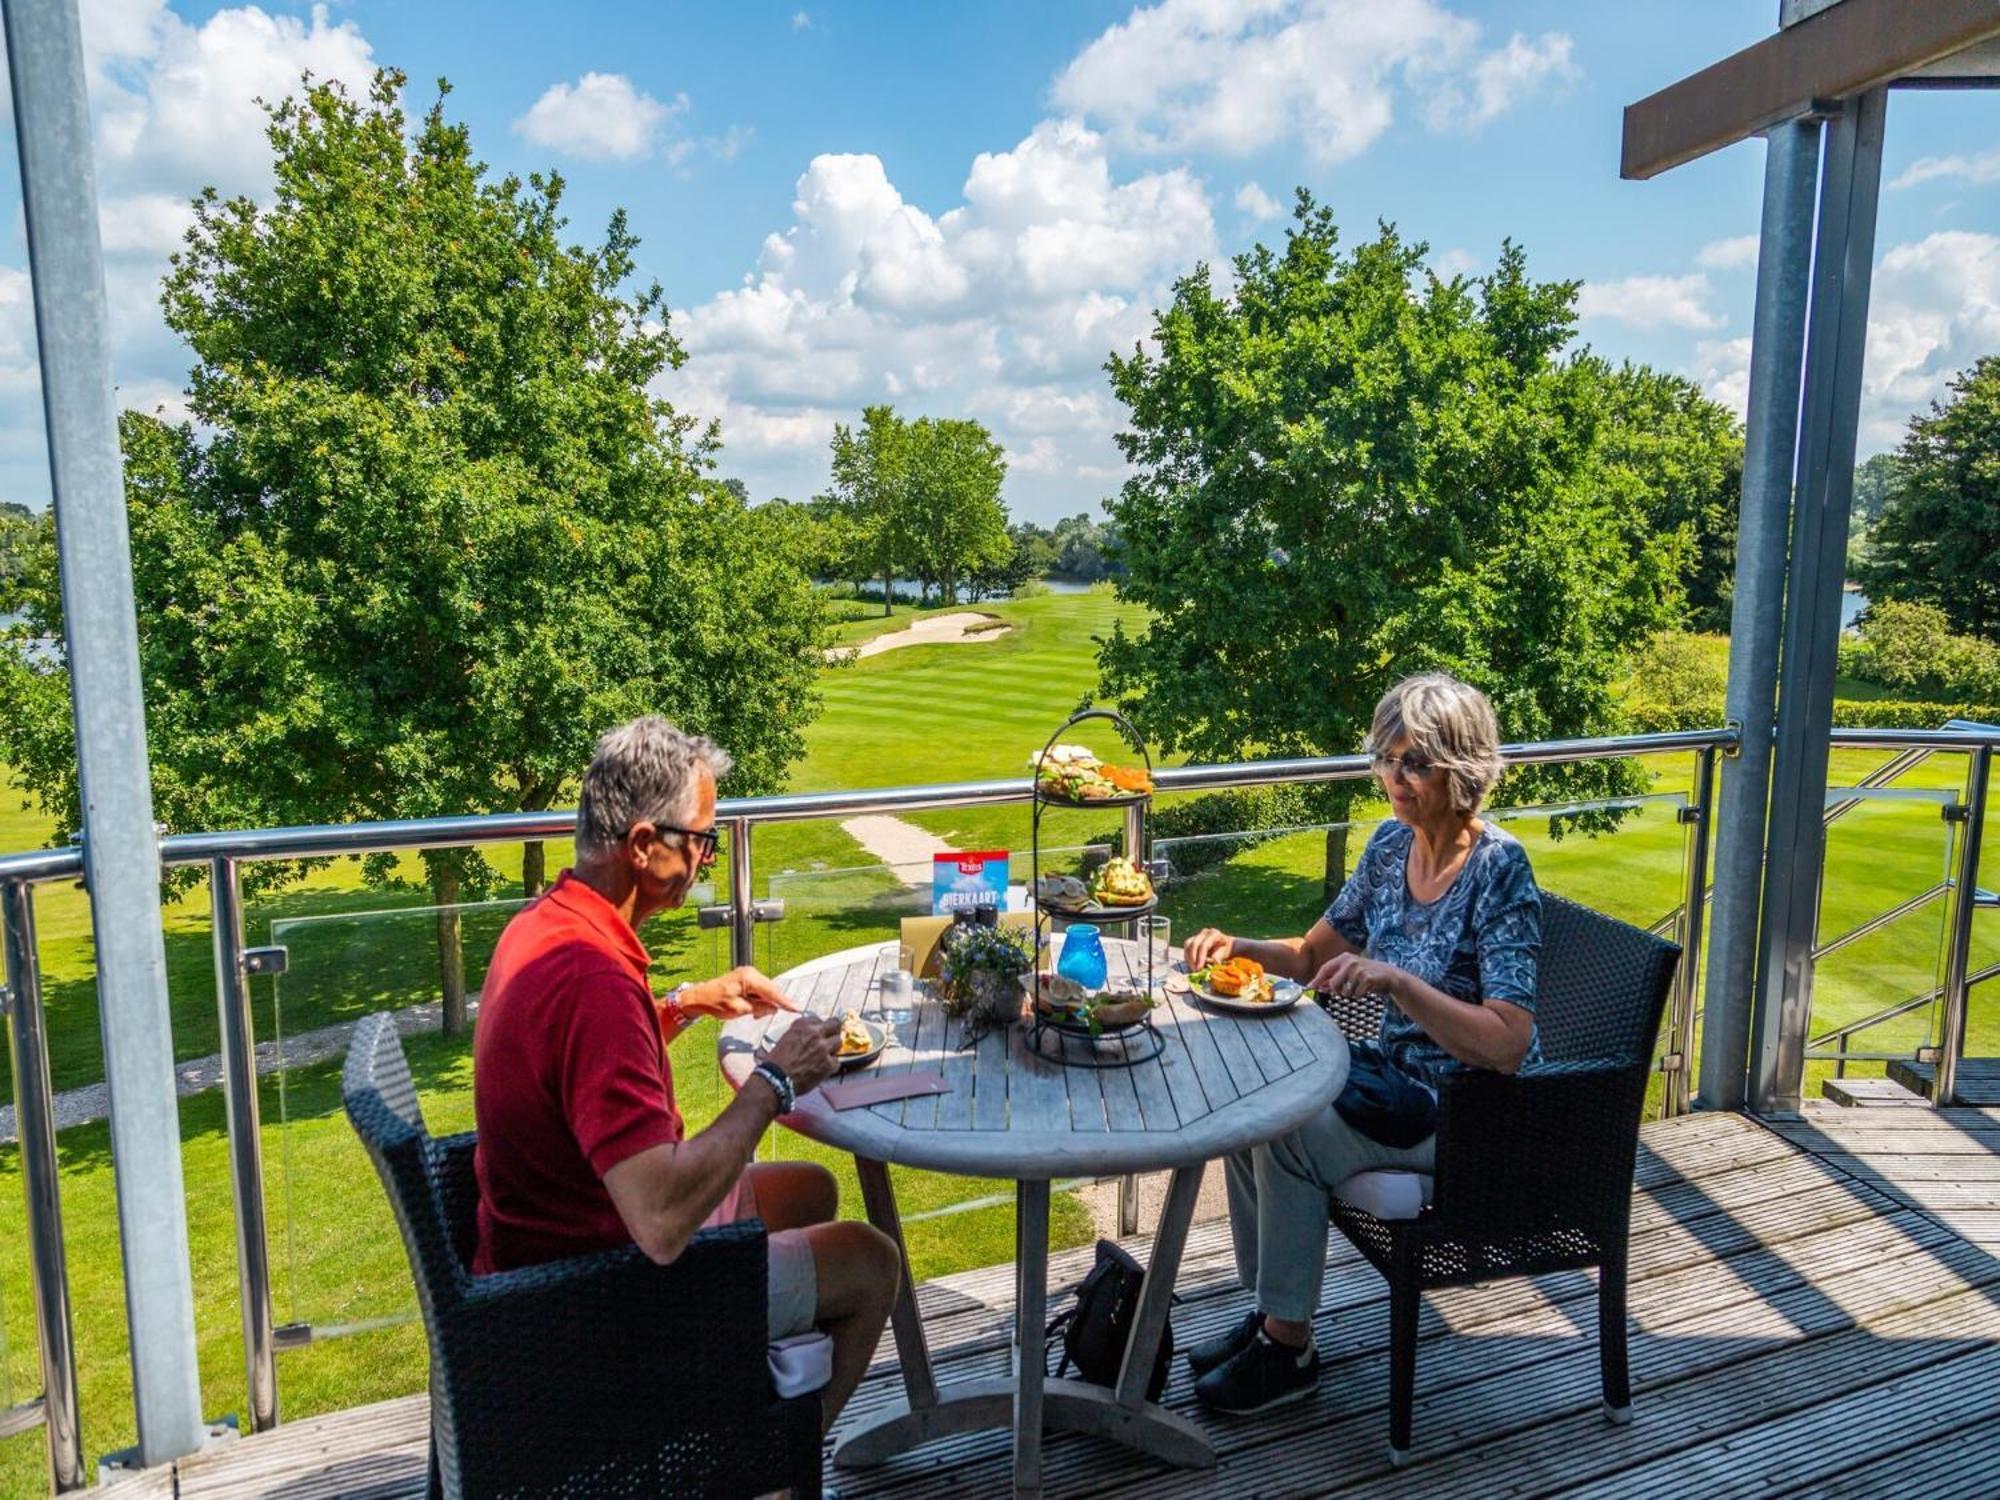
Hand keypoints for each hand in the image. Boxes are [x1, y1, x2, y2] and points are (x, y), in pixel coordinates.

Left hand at [683, 966, 798, 1019]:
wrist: (700, 997)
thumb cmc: (715, 1003)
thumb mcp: (738, 1009)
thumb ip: (758, 1008)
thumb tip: (773, 1008)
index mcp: (749, 978)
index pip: (771, 991)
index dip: (784, 1002)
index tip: (797, 1009)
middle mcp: (750, 972)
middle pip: (770, 990)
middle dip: (770, 1004)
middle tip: (759, 1017)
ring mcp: (748, 974)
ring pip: (765, 991)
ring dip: (763, 1003)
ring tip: (752, 1014)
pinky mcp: (746, 979)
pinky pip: (758, 990)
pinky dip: (758, 1000)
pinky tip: (750, 1008)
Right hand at [764, 1015, 842, 1097]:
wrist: (776, 1079)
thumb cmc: (776, 1062)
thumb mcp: (786, 1038)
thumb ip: (801, 1034)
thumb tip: (809, 1036)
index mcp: (803, 1025)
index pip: (819, 1019)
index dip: (820, 1027)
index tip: (820, 1031)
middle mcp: (815, 1033)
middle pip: (835, 1025)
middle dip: (833, 1031)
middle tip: (830, 1038)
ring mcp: (823, 1048)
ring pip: (838, 1042)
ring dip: (833, 1048)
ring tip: (825, 1055)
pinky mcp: (828, 1064)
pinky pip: (837, 1061)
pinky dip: (831, 1065)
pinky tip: (822, 1068)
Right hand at [1183, 927, 1233, 970]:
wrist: (1225, 945)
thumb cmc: (1225, 950)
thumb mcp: (1225, 953)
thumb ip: (1219, 956)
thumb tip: (1214, 960)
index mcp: (1214, 934)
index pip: (1203, 946)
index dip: (1200, 958)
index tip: (1199, 968)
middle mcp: (1205, 932)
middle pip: (1194, 944)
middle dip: (1193, 958)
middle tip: (1195, 970)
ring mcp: (1198, 934)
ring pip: (1188, 944)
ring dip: (1188, 958)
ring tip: (1192, 968)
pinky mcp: (1193, 938)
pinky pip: (1186, 946)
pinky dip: (1187, 956)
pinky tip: (1191, 964)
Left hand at [1308, 952, 1404, 1001]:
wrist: (1388, 975)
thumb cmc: (1366, 975)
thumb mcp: (1349, 972)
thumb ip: (1334, 978)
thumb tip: (1318, 986)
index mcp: (1343, 958)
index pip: (1325, 969)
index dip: (1316, 980)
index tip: (1309, 988)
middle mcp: (1349, 961)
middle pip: (1333, 983)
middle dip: (1337, 991)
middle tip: (1345, 991)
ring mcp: (1358, 969)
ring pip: (1345, 991)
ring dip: (1350, 994)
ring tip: (1358, 987)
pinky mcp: (1367, 978)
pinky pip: (1356, 994)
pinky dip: (1360, 994)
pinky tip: (1366, 989)